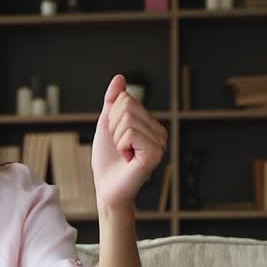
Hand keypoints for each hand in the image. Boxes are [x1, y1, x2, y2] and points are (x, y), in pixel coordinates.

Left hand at [91, 74, 166, 210]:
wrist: (106, 188)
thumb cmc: (107, 160)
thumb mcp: (107, 124)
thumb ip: (112, 101)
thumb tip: (120, 77)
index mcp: (151, 123)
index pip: (125, 98)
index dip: (111, 117)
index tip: (116, 137)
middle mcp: (160, 131)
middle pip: (127, 106)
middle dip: (113, 127)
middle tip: (120, 147)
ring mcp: (160, 143)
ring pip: (128, 119)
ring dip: (117, 138)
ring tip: (124, 154)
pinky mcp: (154, 153)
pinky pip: (131, 133)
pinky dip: (122, 145)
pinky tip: (129, 159)